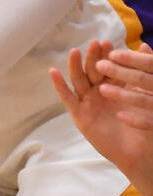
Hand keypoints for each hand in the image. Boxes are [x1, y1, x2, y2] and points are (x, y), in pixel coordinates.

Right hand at [53, 41, 152, 185]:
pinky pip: (68, 98)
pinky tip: (53, 72)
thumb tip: (143, 45)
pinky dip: (59, 85)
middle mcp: (99, 92)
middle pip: (93, 71)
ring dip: (75, 66)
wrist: (140, 153)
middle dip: (93, 57)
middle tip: (95, 44)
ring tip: (75, 52)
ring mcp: (88, 102)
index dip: (106, 55)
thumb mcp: (147, 95)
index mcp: (115, 87)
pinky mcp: (79, 115)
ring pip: (79, 80)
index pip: (108, 67)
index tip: (107, 42)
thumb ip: (144, 72)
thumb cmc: (145, 126)